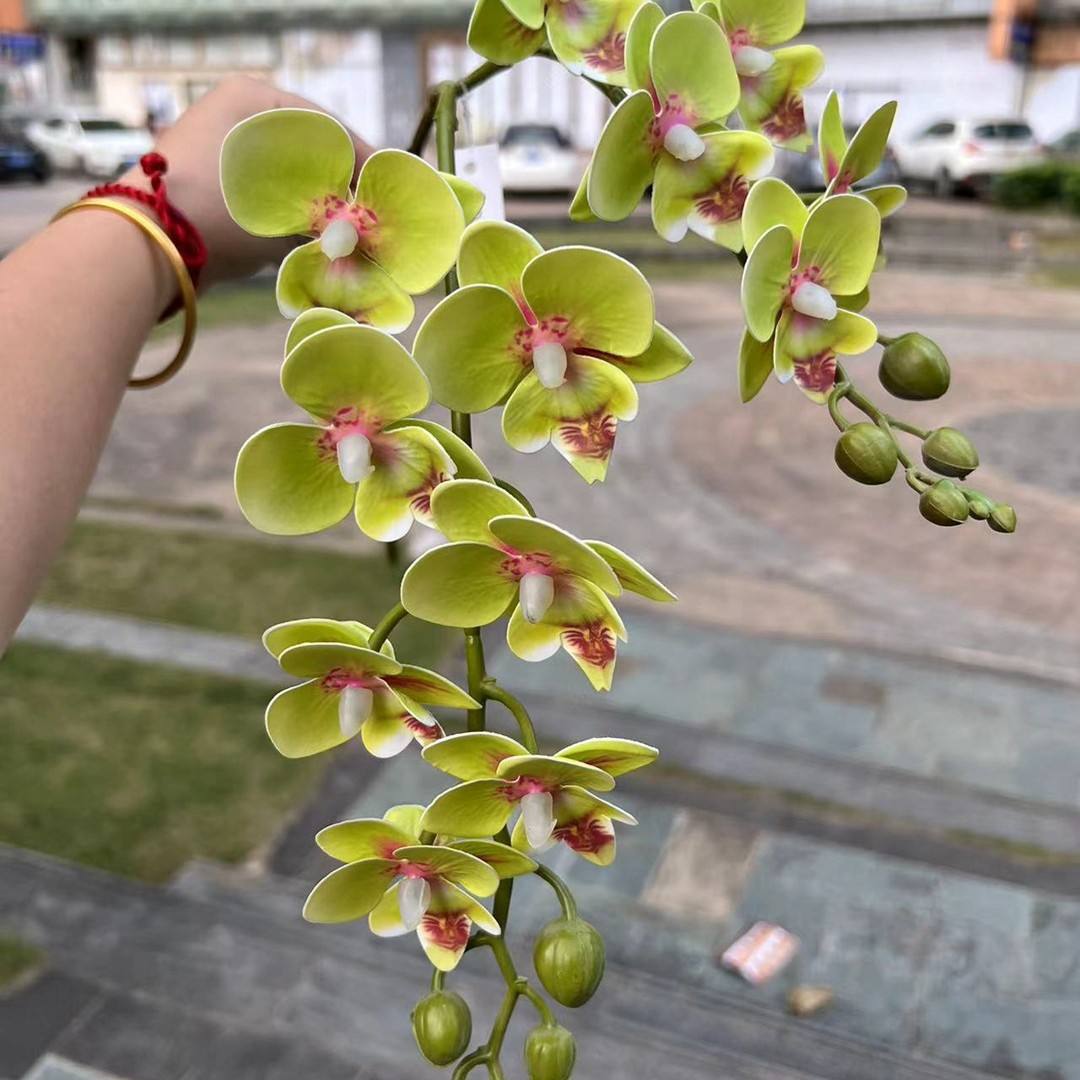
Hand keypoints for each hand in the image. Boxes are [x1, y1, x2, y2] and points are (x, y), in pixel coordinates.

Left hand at [118, 76, 372, 286]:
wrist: (148, 244)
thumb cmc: (219, 209)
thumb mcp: (282, 205)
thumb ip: (326, 212)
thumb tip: (360, 228)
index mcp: (255, 98)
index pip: (326, 125)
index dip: (361, 159)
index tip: (386, 189)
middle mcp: (236, 116)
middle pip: (306, 152)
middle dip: (337, 188)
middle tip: (367, 216)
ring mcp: (221, 150)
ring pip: (286, 178)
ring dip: (314, 209)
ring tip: (344, 235)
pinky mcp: (211, 187)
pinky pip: (263, 199)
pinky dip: (287, 221)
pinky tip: (310, 245)